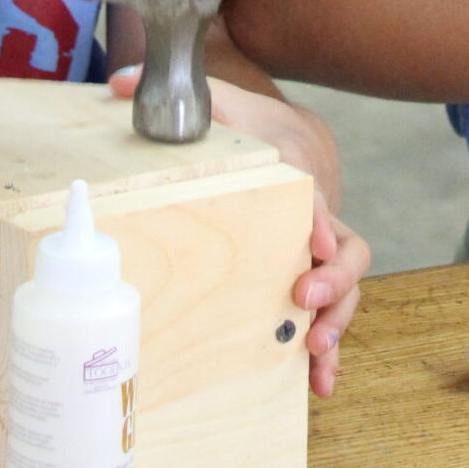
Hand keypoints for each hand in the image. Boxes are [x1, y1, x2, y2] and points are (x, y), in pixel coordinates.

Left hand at [110, 69, 369, 396]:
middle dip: (335, 277)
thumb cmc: (256, 124)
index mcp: (301, 174)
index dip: (318, 220)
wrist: (293, 134)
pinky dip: (330, 349)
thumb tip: (122, 84)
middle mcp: (320, 216)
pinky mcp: (315, 274)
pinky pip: (331, 312)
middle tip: (304, 298)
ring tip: (314, 352)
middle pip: (347, 248)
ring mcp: (320, 250)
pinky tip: (317, 382)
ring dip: (337, 319)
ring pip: (346, 286)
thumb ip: (186, 97)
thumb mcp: (225, 103)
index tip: (314, 242)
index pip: (315, 199)